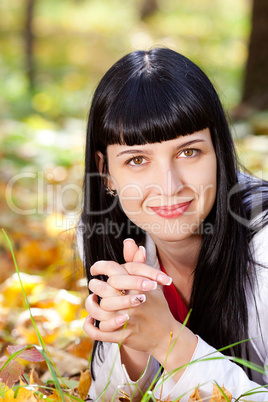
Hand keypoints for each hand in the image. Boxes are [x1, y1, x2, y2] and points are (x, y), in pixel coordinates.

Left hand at [83, 239, 178, 359]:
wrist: (167, 336)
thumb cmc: (157, 306)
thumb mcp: (151, 283)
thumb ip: (137, 264)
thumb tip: (130, 241)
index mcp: (139, 287)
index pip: (114, 271)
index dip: (100, 266)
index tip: (94, 268)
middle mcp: (133, 302)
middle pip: (104, 289)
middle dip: (95, 285)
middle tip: (94, 284)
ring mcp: (128, 320)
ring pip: (99, 311)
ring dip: (91, 305)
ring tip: (92, 300)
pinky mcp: (123, 337)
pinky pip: (99, 332)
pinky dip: (90, 327)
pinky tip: (89, 320)